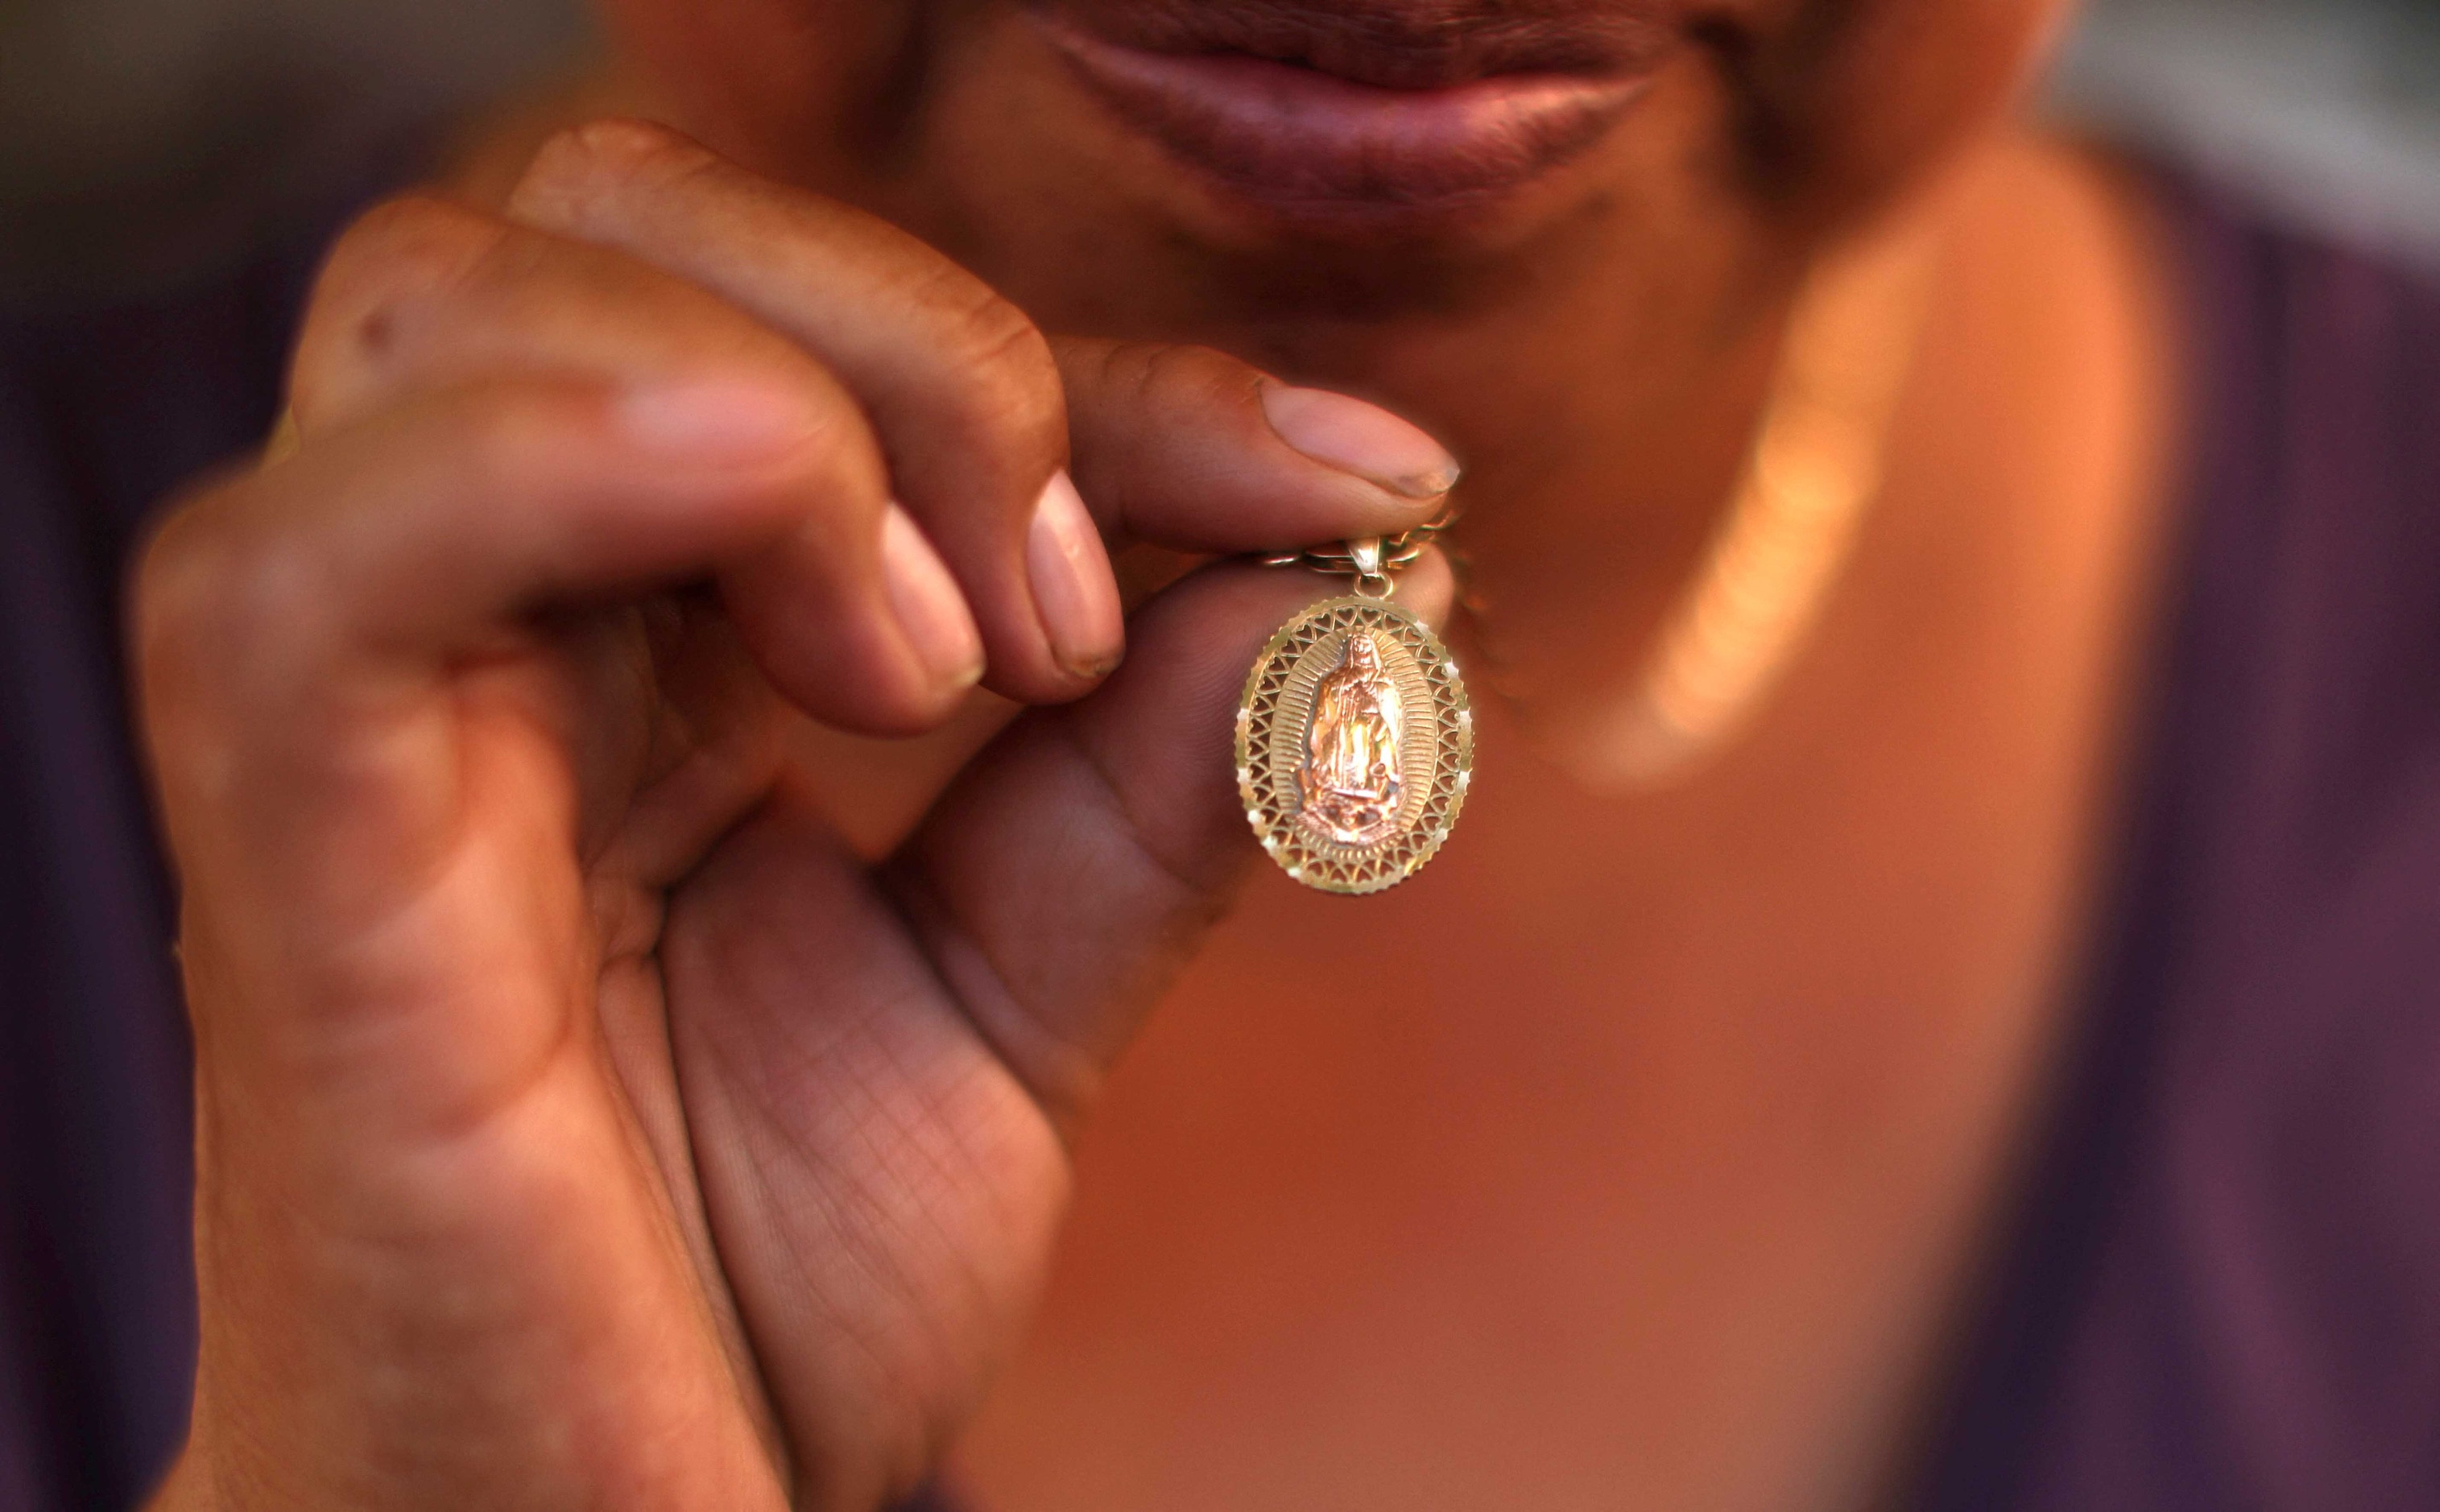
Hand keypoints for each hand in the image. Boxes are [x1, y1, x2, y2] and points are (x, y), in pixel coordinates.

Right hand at [135, 121, 1456, 1511]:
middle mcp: (462, 621)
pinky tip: (837, 614)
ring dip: (795, 403)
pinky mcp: (277, 863)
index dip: (1126, 371)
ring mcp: (350, 716)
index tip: (1378, 482)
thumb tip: (1354, 562)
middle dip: (925, 341)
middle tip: (1068, 619)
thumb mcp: (1012, 997)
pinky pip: (317, 560)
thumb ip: (1150, 770)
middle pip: (612, 215)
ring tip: (944, 670)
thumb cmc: (745, 1304)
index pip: (831, 339)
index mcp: (617, 631)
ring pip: (462, 296)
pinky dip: (574, 470)